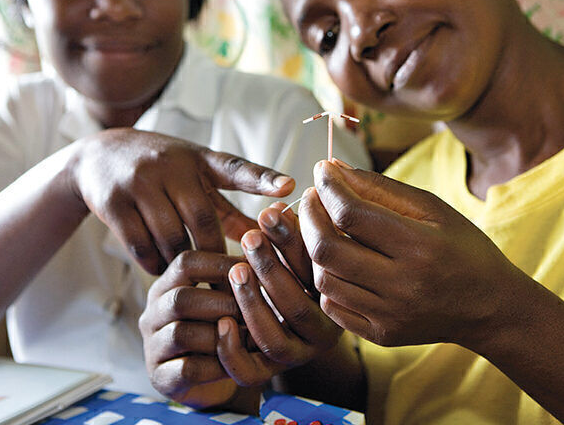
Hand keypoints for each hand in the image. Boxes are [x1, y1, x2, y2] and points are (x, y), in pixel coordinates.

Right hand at [69, 128, 295, 273]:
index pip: (236, 168)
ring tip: (188, 276)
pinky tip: (159, 269)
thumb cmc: (164, 173)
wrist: (99, 156)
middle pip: (203, 219)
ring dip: (181, 262)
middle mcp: (172, 166)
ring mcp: (141, 181)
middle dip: (215, 253)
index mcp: (200, 160)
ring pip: (171, 237)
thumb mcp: (197, 180)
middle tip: (224, 281)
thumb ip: (231, 210)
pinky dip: (153, 263)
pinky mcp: (113, 201)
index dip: (263, 178)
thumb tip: (269, 240)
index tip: (289, 186)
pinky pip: (140, 245)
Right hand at [139, 250, 243, 407]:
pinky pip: (186, 369)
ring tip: (252, 338)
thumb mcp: (229, 297)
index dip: (221, 264)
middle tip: (255, 311)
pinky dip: (217, 365)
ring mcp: (153, 347)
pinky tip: (237, 362)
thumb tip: (265, 244)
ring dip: (222, 336)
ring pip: (182, 334)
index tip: (254, 270)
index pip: (185, 263)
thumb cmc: (226, 328)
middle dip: (224, 304)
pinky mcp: (160, 378)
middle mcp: (153, 313)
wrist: (215, 378)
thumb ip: (238, 275)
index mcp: (168, 285)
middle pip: (181, 299)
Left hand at [215, 205, 341, 386]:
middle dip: (270, 268)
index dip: (293, 242)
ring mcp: (296, 356)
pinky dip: (232, 349)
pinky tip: (222, 321)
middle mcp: (324, 335)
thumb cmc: (309, 266)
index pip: (319, 274)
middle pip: (296, 306)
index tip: (269, 214)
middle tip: (249, 237)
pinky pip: (249, 371)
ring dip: (250, 303)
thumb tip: (295, 191)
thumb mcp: (315, 244)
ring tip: (235, 270)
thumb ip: (308, 224)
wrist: (299, 322)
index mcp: (341, 302)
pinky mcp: (268, 372)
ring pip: (272, 339)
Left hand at [299, 160, 516, 348]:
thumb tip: (334, 167)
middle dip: (310, 216)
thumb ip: (380, 187)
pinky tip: (334, 261)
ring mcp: (390, 315)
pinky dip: (325, 279)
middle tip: (312, 197)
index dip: (328, 187)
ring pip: (324, 279)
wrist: (490, 308)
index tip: (322, 170)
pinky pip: (332, 307)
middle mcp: (402, 285)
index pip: (352, 213)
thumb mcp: (432, 208)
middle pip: (328, 248)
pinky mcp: (382, 335)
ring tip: (321, 227)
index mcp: (420, 246)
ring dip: (312, 248)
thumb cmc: (462, 248)